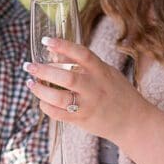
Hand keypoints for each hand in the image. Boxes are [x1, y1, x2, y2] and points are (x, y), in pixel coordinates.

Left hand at [23, 38, 151, 144]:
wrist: (133, 123)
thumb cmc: (119, 93)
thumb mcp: (106, 73)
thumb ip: (84, 64)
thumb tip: (57, 53)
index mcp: (102, 72)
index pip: (82, 54)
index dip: (63, 45)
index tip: (46, 40)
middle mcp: (95, 88)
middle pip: (67, 78)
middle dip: (44, 71)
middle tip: (29, 65)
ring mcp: (88, 106)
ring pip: (59, 98)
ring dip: (41, 90)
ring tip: (30, 83)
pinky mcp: (82, 121)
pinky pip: (59, 114)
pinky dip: (46, 106)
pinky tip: (41, 100)